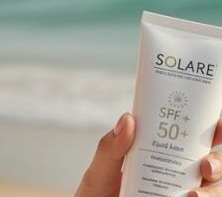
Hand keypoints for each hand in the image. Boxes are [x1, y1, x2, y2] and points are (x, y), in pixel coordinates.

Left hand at [74, 113, 221, 196]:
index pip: (194, 136)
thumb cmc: (98, 189)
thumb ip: (111, 146)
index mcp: (161, 150)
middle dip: (219, 162)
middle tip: (206, 167)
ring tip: (195, 195)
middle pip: (213, 163)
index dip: (214, 129)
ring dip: (214, 190)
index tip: (219, 126)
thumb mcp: (102, 167)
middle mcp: (177, 171)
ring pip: (214, 188)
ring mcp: (181, 191)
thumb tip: (128, 118)